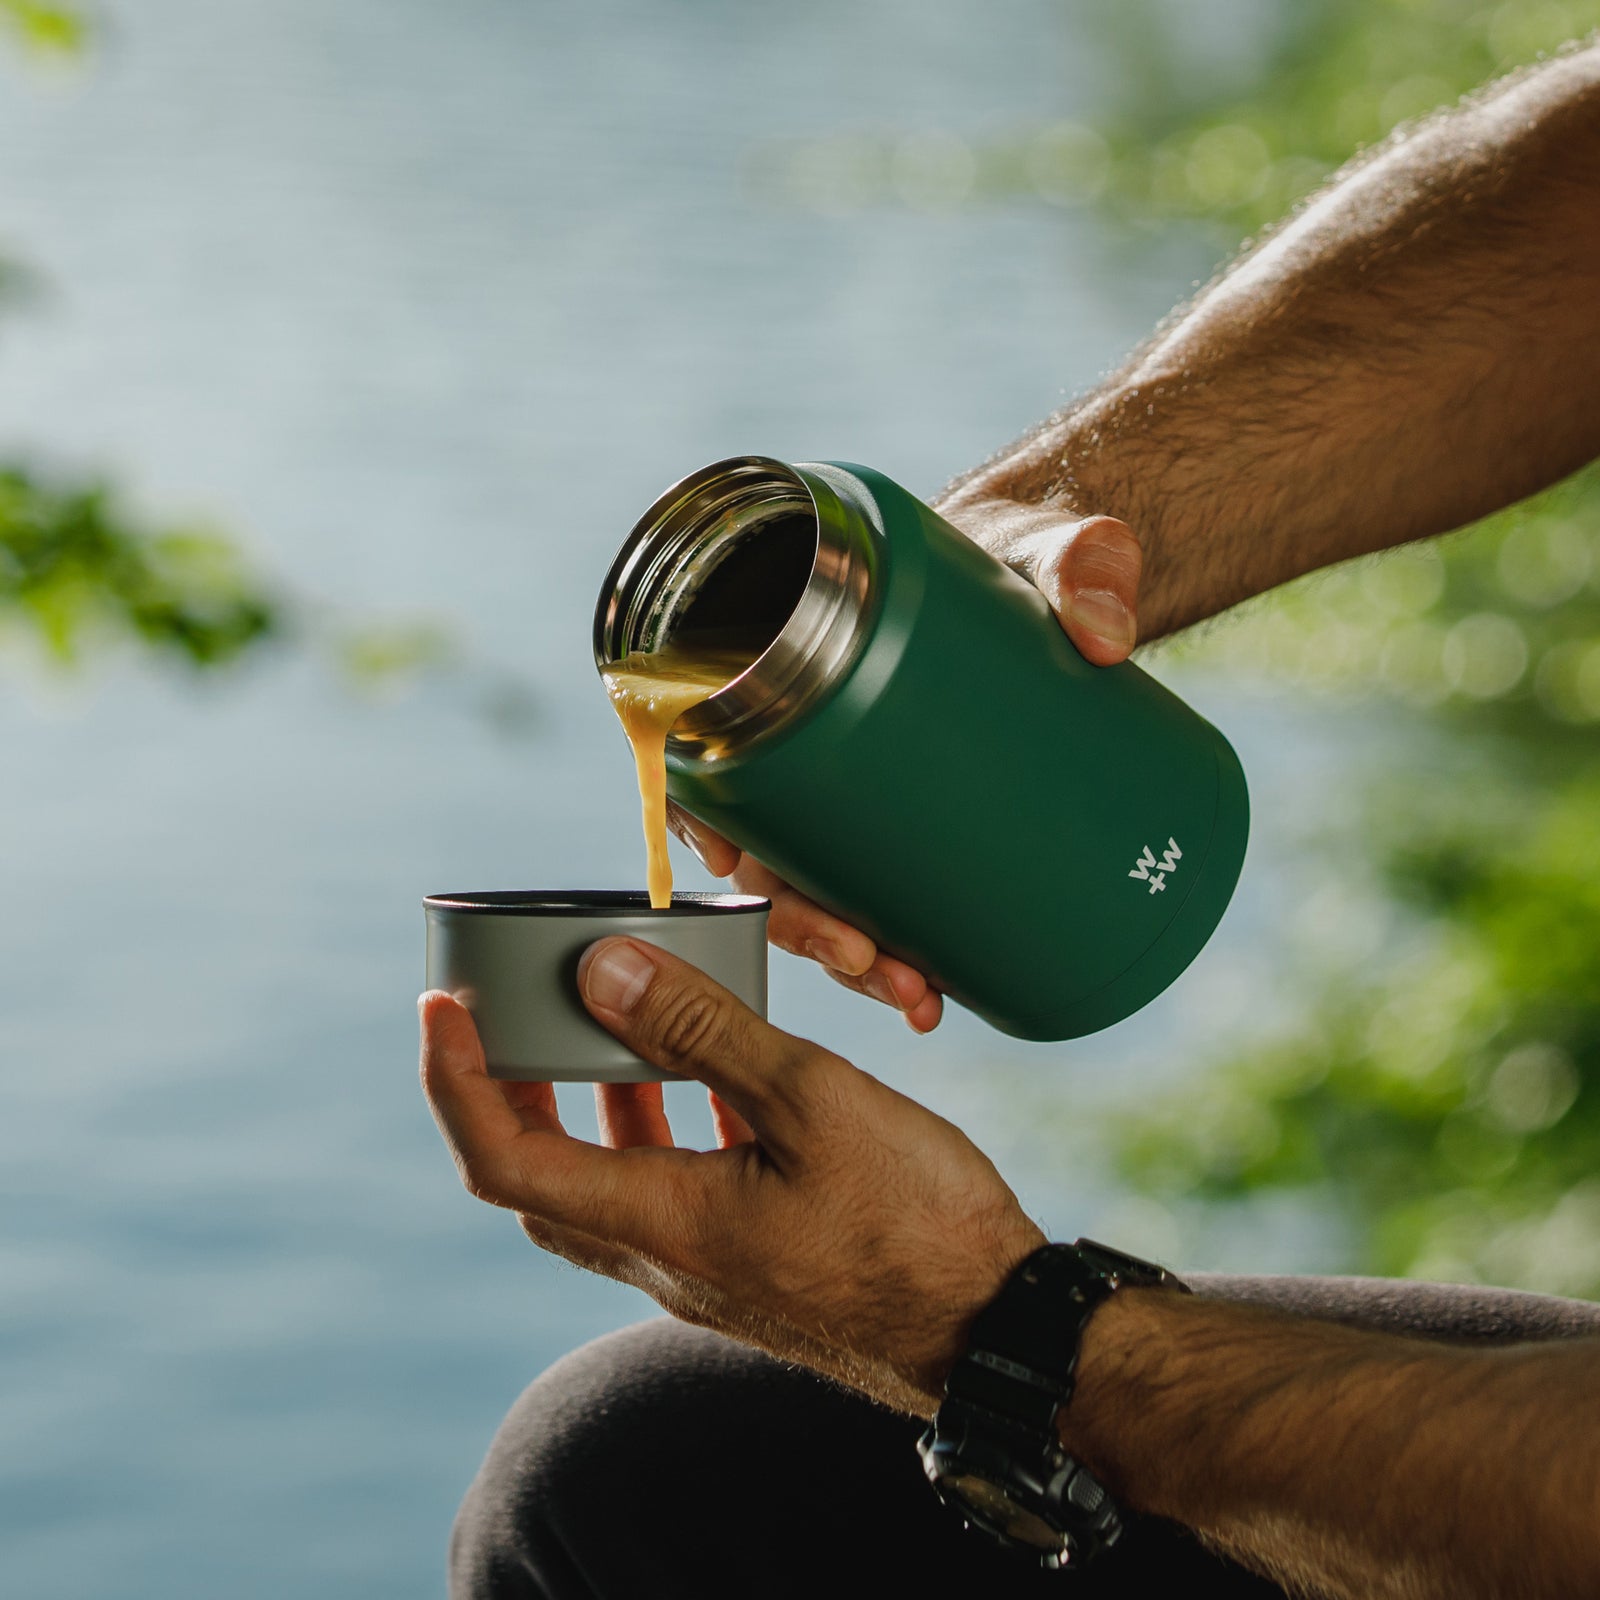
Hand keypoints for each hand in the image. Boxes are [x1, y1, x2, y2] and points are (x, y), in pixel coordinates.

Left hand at [418, 937, 1045, 1414]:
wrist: (993, 1329)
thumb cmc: (918, 1223)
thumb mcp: (813, 1101)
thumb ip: (703, 1033)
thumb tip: (603, 971)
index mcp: (664, 1223)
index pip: (506, 1160)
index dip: (455, 1081)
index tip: (441, 1005)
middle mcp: (666, 1260)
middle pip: (539, 1180)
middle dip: (507, 1094)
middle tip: (507, 1015)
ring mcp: (708, 1271)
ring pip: (607, 1187)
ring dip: (588, 1109)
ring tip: (611, 1028)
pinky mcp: (751, 1265)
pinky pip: (673, 1195)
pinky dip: (665, 1132)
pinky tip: (716, 1083)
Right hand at [669, 502, 1142, 1028]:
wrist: (1055, 566)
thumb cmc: (1016, 547)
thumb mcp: (1042, 543)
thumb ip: (1080, 563)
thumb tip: (1104, 634)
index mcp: (796, 664)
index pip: (721, 754)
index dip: (719, 828)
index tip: (750, 867)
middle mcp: (813, 739)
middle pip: (769, 851)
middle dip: (806, 925)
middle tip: (874, 962)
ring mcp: (861, 785)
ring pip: (821, 889)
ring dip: (849, 959)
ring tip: (917, 995)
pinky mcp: (914, 814)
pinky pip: (880, 891)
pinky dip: (893, 948)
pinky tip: (931, 993)